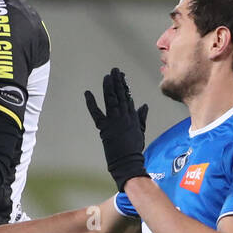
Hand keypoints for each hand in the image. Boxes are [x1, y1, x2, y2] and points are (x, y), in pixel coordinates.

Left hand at [84, 68, 149, 191]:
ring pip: (111, 100)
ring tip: (107, 76)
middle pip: (120, 95)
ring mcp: (114, 121)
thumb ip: (142, 117)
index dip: (124, 87)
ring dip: (109, 87)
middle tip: (114, 70)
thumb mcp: (141, 131)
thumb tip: (144, 105)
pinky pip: (96, 113)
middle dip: (117, 82)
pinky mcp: (105, 127)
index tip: (121, 77)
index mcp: (132, 117)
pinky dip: (91, 103)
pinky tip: (87, 93)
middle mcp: (124, 116)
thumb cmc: (134, 149)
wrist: (128, 161)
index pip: (127, 98)